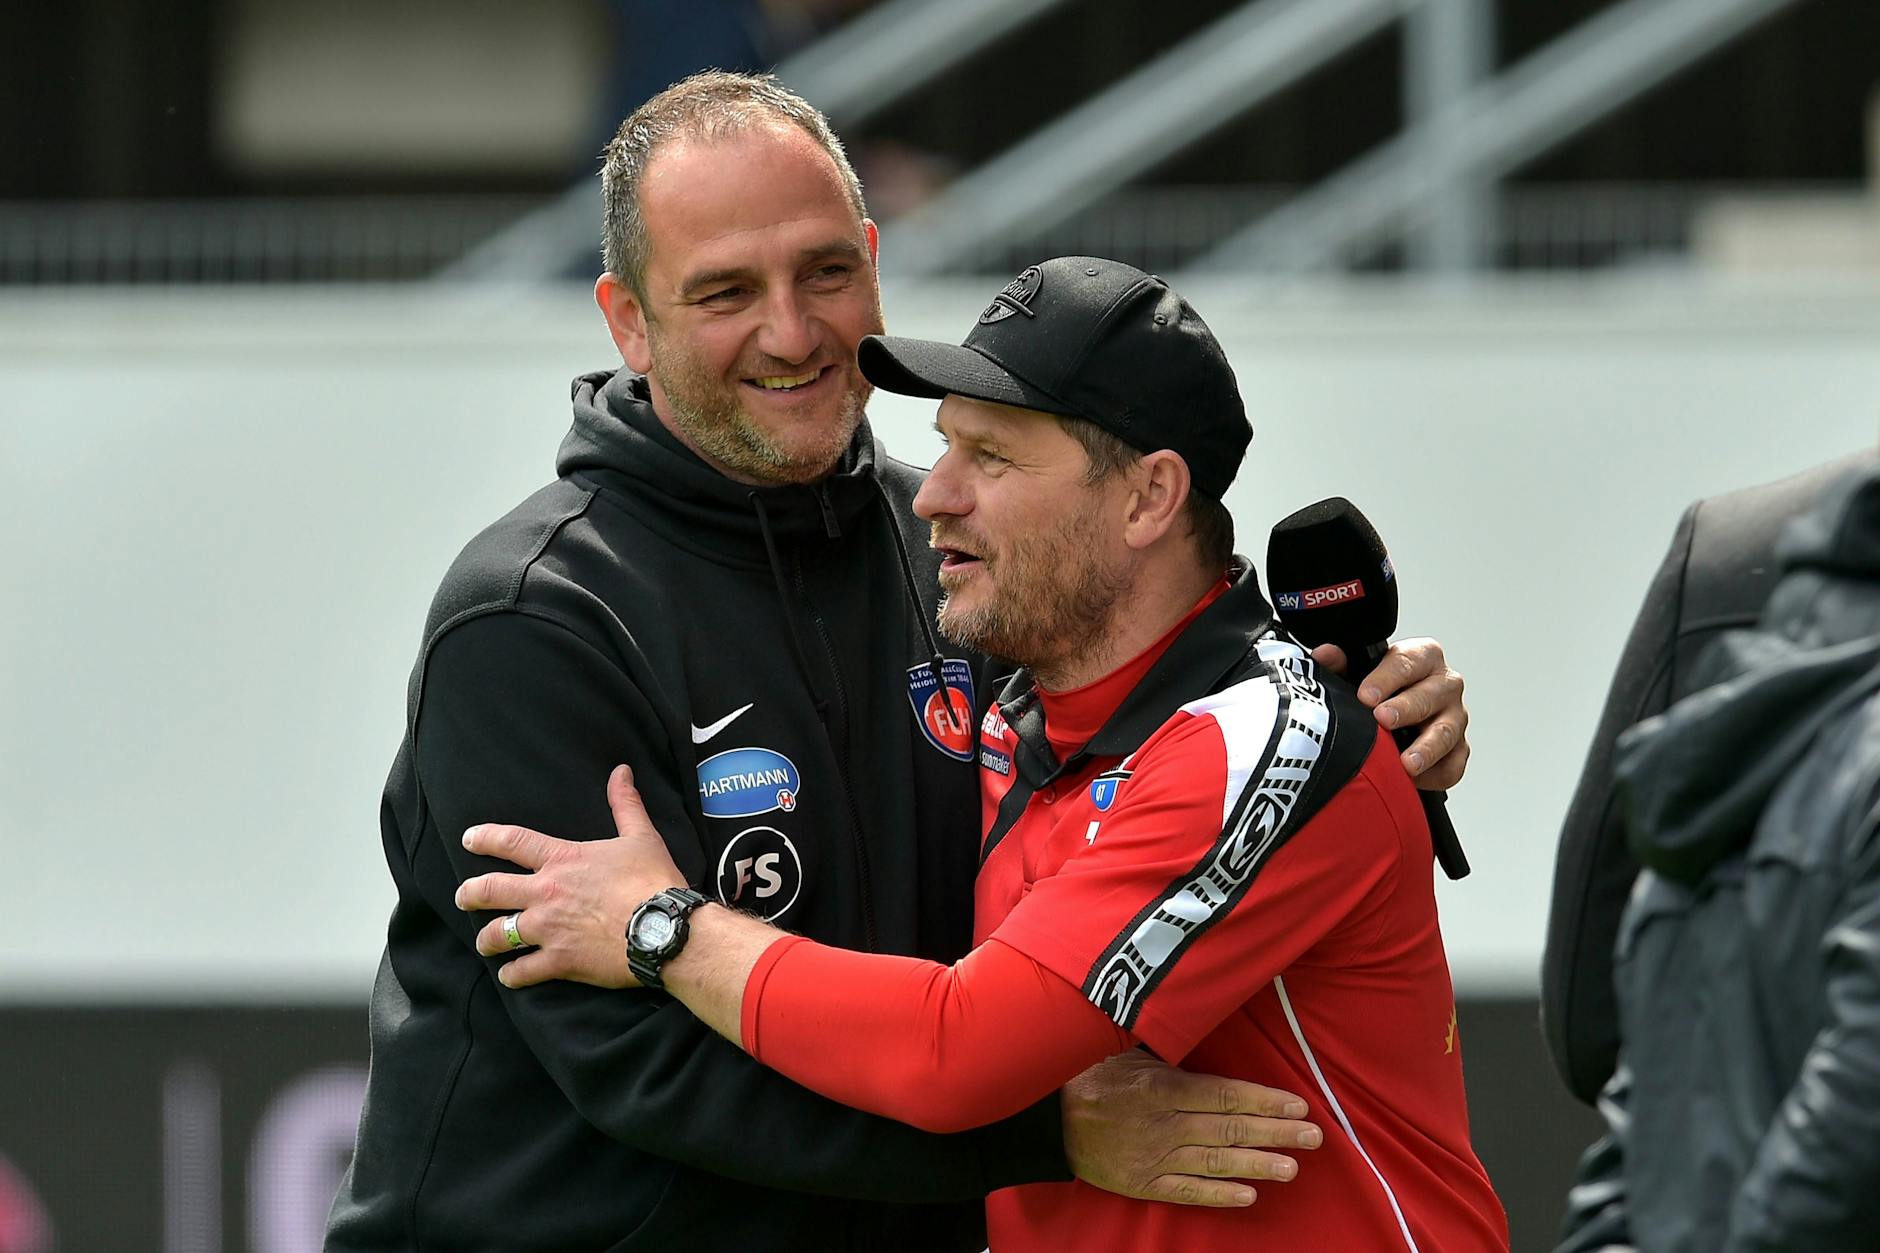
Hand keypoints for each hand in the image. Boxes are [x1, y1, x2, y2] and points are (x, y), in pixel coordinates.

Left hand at [455, 765, 683, 988]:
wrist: (664, 928)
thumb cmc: (653, 880)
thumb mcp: (641, 836)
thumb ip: (625, 804)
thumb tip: (622, 772)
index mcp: (562, 860)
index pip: (512, 842)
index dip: (485, 838)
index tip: (468, 839)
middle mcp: (546, 893)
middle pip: (491, 890)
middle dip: (470, 893)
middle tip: (462, 896)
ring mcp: (548, 929)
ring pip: (499, 934)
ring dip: (487, 938)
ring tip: (484, 942)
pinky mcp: (559, 961)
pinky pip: (522, 971)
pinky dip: (513, 974)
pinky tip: (509, 975)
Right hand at [1061, 1050, 1321, 1207]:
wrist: (1045, 1120)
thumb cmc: (1087, 1075)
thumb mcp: (1125, 1048)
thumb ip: (1164, 1046)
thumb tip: (1198, 1019)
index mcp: (1163, 1088)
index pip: (1225, 1094)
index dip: (1264, 1100)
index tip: (1298, 1105)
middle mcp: (1166, 1125)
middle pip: (1230, 1128)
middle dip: (1276, 1132)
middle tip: (1314, 1137)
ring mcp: (1156, 1158)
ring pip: (1216, 1162)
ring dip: (1257, 1163)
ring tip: (1292, 1167)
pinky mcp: (1144, 1184)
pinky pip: (1188, 1191)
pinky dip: (1219, 1195)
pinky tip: (1249, 1195)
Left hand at [1312, 636, 1468, 789]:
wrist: (1392, 717)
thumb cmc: (1379, 691)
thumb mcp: (1356, 673)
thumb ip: (1341, 663)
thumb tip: (1325, 655)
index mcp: (1422, 657)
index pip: (1408, 661)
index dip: (1386, 678)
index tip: (1365, 695)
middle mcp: (1444, 685)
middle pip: (1432, 695)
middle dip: (1406, 708)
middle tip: (1383, 720)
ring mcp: (1454, 718)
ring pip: (1446, 732)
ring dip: (1426, 748)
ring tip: (1407, 762)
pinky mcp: (1457, 749)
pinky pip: (1452, 766)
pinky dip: (1434, 775)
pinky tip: (1413, 779)